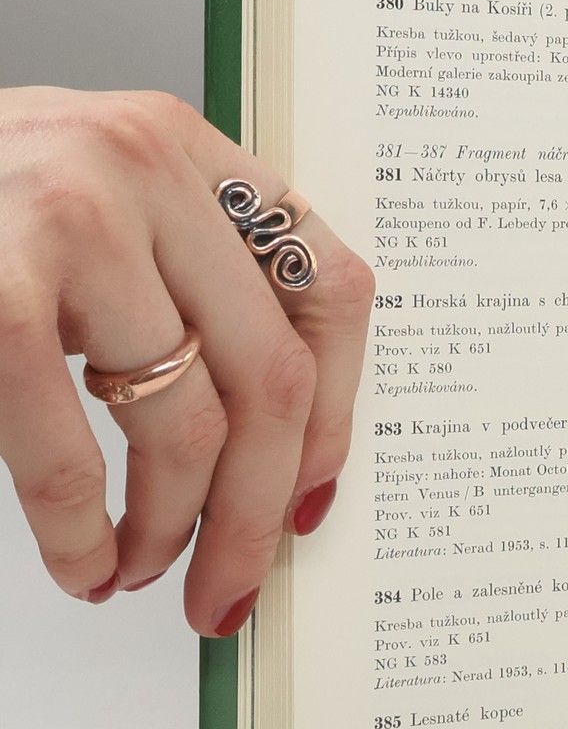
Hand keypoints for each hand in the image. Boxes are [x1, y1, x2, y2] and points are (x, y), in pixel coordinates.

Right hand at [0, 88, 372, 635]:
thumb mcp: (84, 199)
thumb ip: (175, 272)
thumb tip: (269, 442)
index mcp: (182, 146)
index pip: (327, 286)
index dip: (338, 409)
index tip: (313, 492)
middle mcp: (141, 167)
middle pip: (275, 375)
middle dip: (260, 507)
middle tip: (234, 582)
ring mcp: (68, 224)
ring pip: (187, 422)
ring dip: (174, 528)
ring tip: (142, 568)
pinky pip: (69, 452)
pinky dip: (81, 532)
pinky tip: (82, 563)